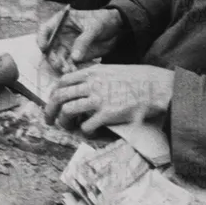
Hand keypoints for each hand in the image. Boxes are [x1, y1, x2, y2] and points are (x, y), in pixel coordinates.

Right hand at [36, 7, 122, 67]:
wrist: (115, 28)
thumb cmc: (102, 20)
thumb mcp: (94, 27)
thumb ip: (84, 40)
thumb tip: (74, 57)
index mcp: (61, 22)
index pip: (45, 30)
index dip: (41, 39)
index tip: (44, 49)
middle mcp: (61, 35)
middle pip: (49, 47)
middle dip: (52, 57)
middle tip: (59, 65)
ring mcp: (67, 46)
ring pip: (58, 58)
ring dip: (60, 65)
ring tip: (68, 70)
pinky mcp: (75, 55)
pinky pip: (68, 63)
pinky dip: (69, 68)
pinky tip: (73, 71)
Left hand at [45, 65, 174, 133]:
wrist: (156, 86)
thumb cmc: (137, 79)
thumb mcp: (111, 70)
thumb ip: (95, 77)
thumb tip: (82, 87)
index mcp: (91, 72)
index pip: (62, 82)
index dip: (53, 94)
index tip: (53, 103)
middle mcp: (91, 84)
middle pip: (58, 96)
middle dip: (49, 110)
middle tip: (49, 120)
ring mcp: (98, 99)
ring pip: (67, 111)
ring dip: (64, 122)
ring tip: (68, 128)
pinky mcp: (108, 114)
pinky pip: (86, 127)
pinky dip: (84, 133)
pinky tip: (90, 133)